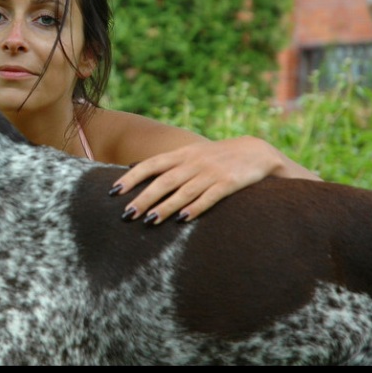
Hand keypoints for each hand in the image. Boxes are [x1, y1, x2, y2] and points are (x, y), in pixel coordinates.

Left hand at [112, 136, 291, 224]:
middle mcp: (194, 162)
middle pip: (164, 181)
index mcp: (182, 154)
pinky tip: (183, 219)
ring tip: (149, 221)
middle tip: (127, 214)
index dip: (131, 177)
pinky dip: (196, 208)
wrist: (257, 152)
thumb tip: (131, 168)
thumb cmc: (216, 156)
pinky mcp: (229, 183)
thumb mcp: (190, 153)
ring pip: (184, 191)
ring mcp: (211, 172)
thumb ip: (165, 162)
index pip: (150, 164)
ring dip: (165, 207)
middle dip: (144, 198)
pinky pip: (210, 197)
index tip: (114, 192)